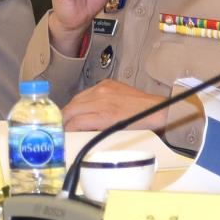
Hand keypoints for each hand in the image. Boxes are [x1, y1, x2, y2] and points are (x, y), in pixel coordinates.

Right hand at [62, 77, 178, 132]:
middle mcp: (102, 100)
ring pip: (76, 99)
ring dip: (70, 110)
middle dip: (62, 120)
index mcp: (105, 116)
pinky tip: (82, 108)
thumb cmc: (143, 127)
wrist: (159, 111)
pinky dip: (81, 101)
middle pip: (71, 109)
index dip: (64, 130)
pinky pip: (86, 92)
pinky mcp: (107, 83)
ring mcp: (104, 89)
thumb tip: (79, 135)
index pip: (74, 122)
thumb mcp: (117, 136)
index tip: (61, 135)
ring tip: (68, 119)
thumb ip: (96, 134)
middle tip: (59, 128)